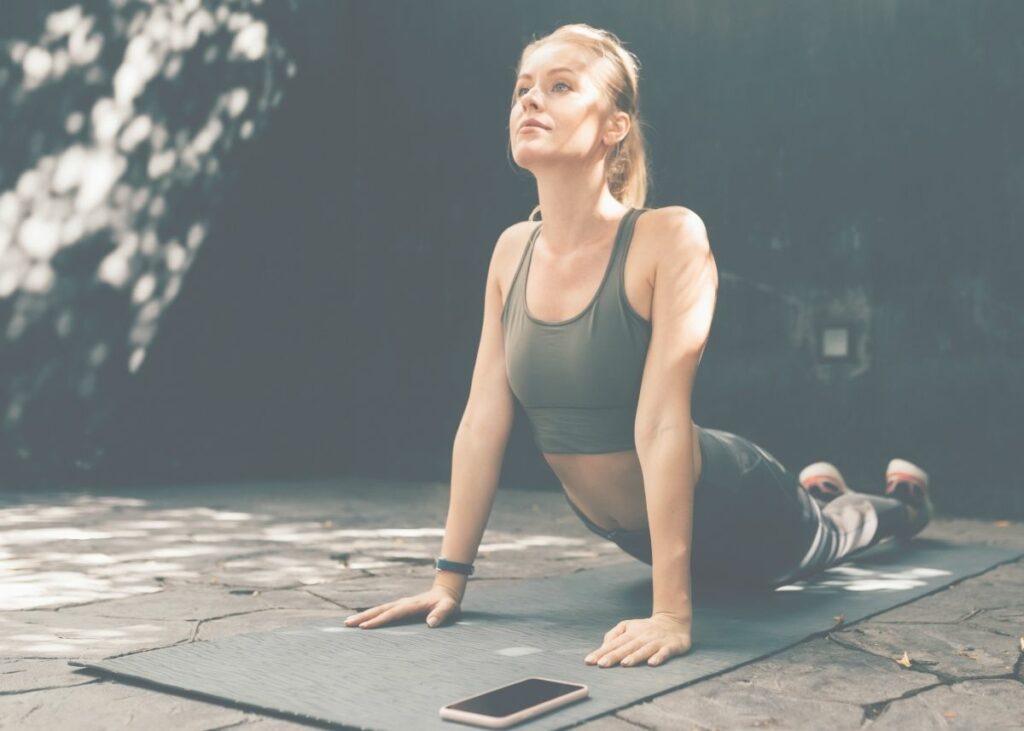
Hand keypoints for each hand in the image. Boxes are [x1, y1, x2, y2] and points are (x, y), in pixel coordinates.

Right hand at [343, 585, 462, 628]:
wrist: (446, 591)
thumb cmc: (448, 603)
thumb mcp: (449, 607)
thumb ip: (441, 614)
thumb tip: (431, 623)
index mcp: (411, 605)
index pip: (392, 613)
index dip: (379, 620)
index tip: (365, 627)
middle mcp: (403, 603)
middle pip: (379, 609)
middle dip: (363, 617)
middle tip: (347, 624)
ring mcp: (400, 604)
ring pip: (378, 609)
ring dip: (364, 616)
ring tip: (348, 622)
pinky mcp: (400, 607)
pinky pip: (382, 611)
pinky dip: (371, 616)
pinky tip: (362, 622)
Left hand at [584, 613, 691, 667]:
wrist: (673, 621)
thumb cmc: (645, 628)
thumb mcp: (627, 626)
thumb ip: (614, 635)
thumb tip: (603, 646)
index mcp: (630, 634)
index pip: (613, 644)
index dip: (601, 652)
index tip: (589, 661)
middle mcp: (642, 637)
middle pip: (626, 647)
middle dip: (614, 656)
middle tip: (601, 664)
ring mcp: (656, 641)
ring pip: (644, 650)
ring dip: (635, 657)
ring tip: (624, 664)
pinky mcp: (671, 646)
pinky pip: (665, 652)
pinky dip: (659, 657)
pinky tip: (652, 663)